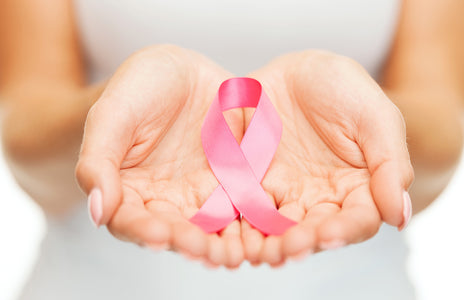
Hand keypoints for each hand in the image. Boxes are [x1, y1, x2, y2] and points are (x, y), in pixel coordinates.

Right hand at [75, 45, 244, 267]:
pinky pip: (243, 206)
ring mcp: (201, 194)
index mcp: (128, 190)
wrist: (181, 71)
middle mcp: (165, 200)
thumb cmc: (138, 89)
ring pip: (211, 227)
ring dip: (222, 242)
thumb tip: (97, 212)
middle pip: (174, 231)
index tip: (158, 235)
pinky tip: (261, 227)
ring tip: (234, 252)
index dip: (142, 230)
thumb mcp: (113, 114)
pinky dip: (250, 220)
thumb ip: (98, 161)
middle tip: (202, 248)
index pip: (130, 220)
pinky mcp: (233, 183)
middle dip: (188, 242)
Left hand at [242, 51, 413, 265]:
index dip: (345, 230)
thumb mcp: (375, 116)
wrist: (297, 71)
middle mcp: (322, 198)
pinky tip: (235, 234)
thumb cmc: (343, 89)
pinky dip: (241, 224)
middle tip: (289, 248)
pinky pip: (246, 207)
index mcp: (358, 187)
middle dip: (303, 242)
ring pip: (279, 227)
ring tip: (262, 251)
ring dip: (271, 242)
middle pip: (315, 231)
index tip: (330, 234)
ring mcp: (286, 193)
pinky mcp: (253, 184)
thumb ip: (390, 164)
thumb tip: (399, 217)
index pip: (358, 219)